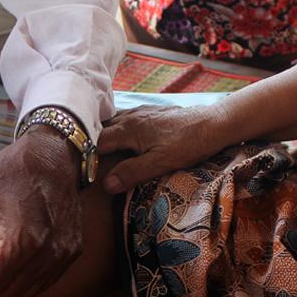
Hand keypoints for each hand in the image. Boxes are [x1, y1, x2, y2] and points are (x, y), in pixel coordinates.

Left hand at [0, 126, 81, 296]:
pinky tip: (15, 251)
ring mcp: (64, 255)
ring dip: (6, 281)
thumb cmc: (16, 169)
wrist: (56, 152)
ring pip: (28, 293)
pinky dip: (26, 276)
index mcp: (24, 243)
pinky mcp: (72, 250)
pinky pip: (46, 280)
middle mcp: (48, 255)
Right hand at [97, 104, 231, 193]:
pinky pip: (126, 118)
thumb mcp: (160, 163)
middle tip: (84, 162)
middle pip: (102, 129)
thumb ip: (132, 172)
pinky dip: (118, 129)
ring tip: (98, 152)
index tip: (81, 170)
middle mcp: (131, 116)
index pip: (97, 141)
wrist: (215, 123)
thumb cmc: (189, 143)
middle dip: (91, 143)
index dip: (86, 156)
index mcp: (128, 129)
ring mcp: (141, 112)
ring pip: (113, 122)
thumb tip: (106, 184)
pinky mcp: (152, 113)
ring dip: (104, 134)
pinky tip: (122, 139)